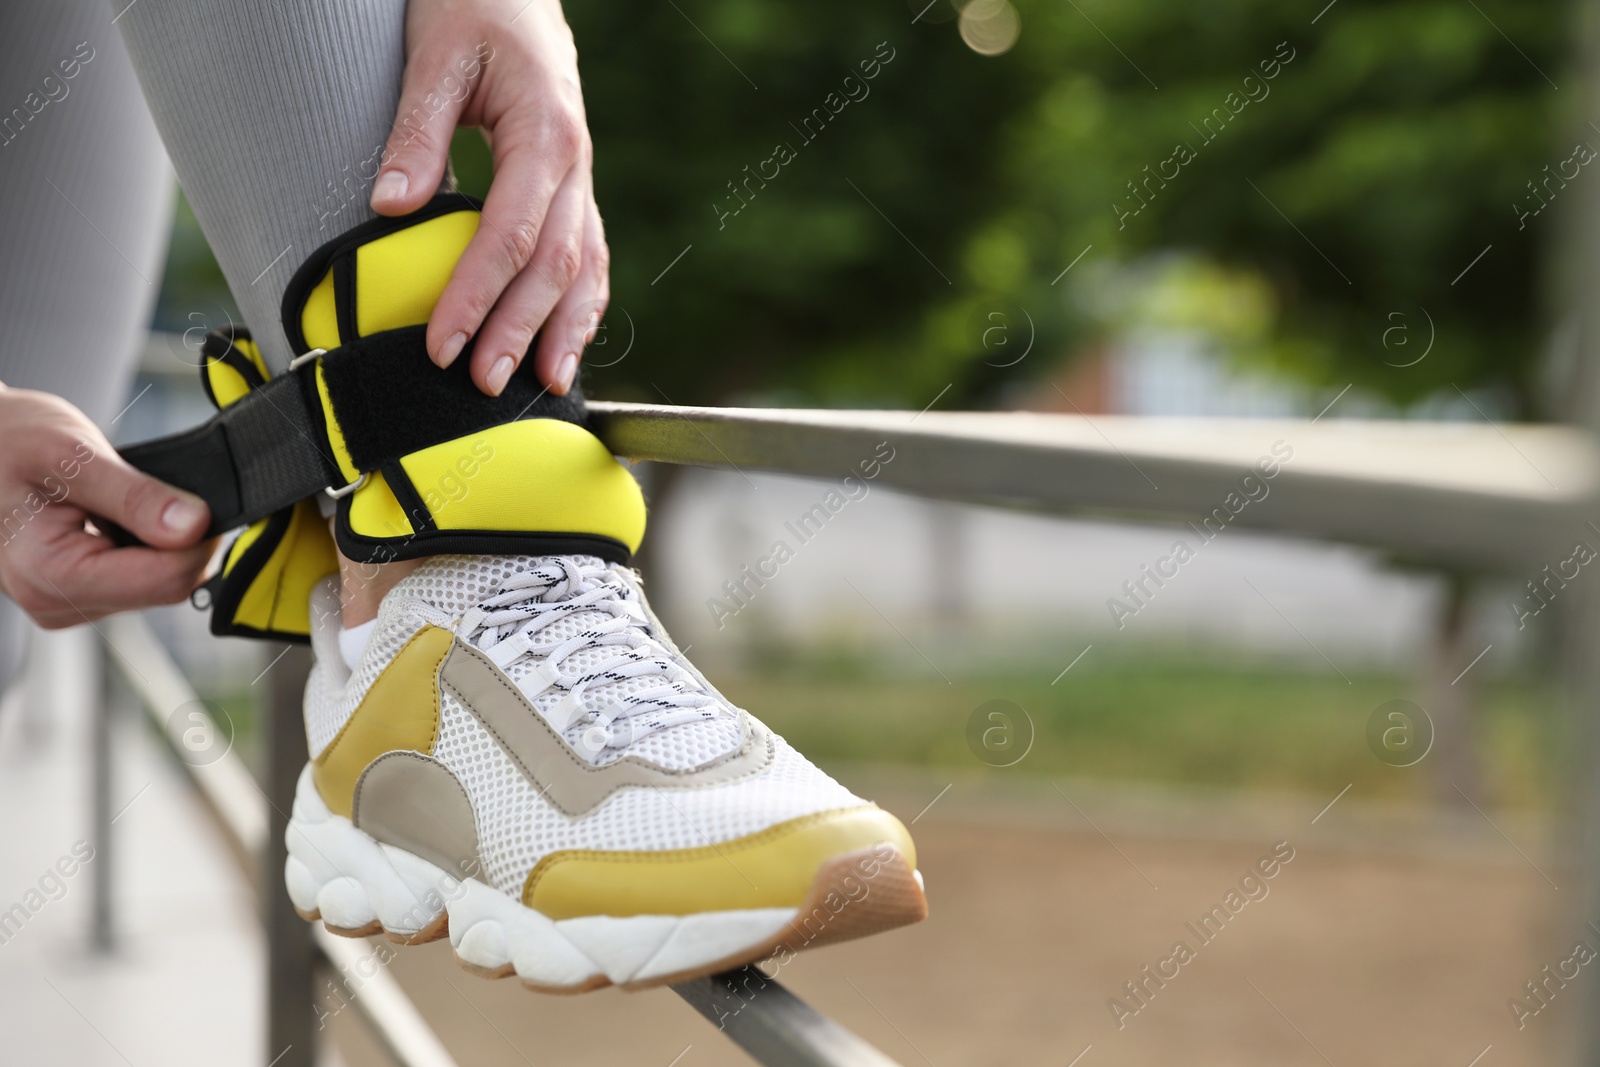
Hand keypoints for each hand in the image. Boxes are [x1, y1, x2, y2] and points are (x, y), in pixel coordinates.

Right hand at [0, 386, 214, 627]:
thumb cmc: (5, 441)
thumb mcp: (71, 455)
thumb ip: (135, 497)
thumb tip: (195, 527)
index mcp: (50, 576)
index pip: (167, 580)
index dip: (199, 540)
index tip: (199, 499)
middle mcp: (57, 603)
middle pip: (166, 585)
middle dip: (181, 540)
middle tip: (163, 490)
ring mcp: (68, 603)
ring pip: (158, 583)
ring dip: (163, 541)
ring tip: (129, 499)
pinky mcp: (78, 593)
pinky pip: (139, 577)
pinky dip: (146, 544)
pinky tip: (123, 516)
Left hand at [372, 0, 607, 398]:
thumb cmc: (472, 8)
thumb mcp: (434, 56)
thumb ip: (416, 133)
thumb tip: (391, 206)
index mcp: (545, 134)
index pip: (511, 234)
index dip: (477, 295)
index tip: (442, 343)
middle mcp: (575, 163)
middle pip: (555, 264)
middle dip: (520, 329)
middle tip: (483, 383)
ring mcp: (582, 178)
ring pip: (586, 267)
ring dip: (565, 330)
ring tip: (543, 385)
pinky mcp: (575, 187)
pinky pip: (590, 255)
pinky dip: (581, 305)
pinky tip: (564, 345)